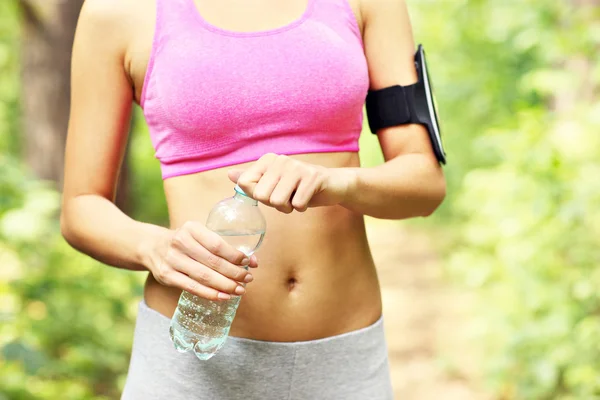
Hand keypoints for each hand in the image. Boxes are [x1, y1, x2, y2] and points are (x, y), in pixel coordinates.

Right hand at [146, 221, 257, 300]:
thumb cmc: (184, 241)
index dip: (235, 256)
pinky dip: (210, 293)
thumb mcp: (197, 234)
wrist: (151, 246)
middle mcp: (180, 242)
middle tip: (248, 278)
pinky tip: (223, 296)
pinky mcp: (167, 276)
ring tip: (240, 290)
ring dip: (226, 285)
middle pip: (213, 262)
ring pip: (204, 276)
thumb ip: (219, 245)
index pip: (217, 244)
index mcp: (191, 228)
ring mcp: (172, 260)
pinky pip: (192, 287)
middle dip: (234, 272)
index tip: (250, 262)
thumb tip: (251, 261)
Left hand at [228, 153, 355, 213]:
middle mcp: (281, 159)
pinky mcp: (312, 177)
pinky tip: (308, 197)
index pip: (246, 185)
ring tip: (297, 196)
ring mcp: (297, 167)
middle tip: (288, 196)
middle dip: (275, 204)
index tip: (274, 190)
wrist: (333, 185)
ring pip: (278, 201)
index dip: (260, 196)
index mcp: (268, 160)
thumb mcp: (273, 184)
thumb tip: (229, 175)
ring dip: (288, 207)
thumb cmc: (299, 186)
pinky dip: (302, 207)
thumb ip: (251, 180)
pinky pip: (297, 204)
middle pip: (261, 196)